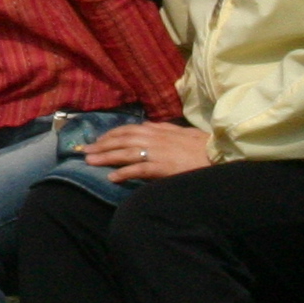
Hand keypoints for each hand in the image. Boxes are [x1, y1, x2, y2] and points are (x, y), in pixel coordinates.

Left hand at [83, 120, 213, 181]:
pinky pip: (138, 169)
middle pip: (121, 140)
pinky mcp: (162, 167)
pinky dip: (124, 173)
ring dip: (106, 157)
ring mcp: (157, 152)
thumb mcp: (181, 132)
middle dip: (101, 145)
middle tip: (84, 151)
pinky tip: (112, 178)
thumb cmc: (202, 145)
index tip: (97, 141)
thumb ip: (162, 128)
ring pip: (125, 153)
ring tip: (90, 162)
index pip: (127, 129)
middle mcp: (153, 138)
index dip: (110, 135)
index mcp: (157, 130)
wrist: (218, 155)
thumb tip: (145, 124)